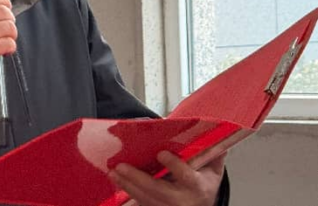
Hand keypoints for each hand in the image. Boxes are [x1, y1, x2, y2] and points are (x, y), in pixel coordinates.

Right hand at [0, 0, 16, 81]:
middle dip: (10, 19)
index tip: (7, 6)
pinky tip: (5, 50)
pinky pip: (8, 42)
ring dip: (11, 34)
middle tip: (6, 27)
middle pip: (2, 11)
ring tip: (6, 39)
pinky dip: (10, 47)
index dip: (2, 0)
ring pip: (8, 26)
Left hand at [108, 151, 225, 205]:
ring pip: (146, 199)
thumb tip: (216, 132)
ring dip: (127, 185)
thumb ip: (213, 152)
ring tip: (114, 172)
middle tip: (121, 166)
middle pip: (158, 190)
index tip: (161, 153)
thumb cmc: (204, 185)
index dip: (174, 165)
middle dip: (138, 179)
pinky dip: (128, 192)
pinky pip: (141, 203)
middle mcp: (182, 200)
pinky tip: (117, 181)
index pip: (186, 176)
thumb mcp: (213, 170)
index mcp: (198, 187)